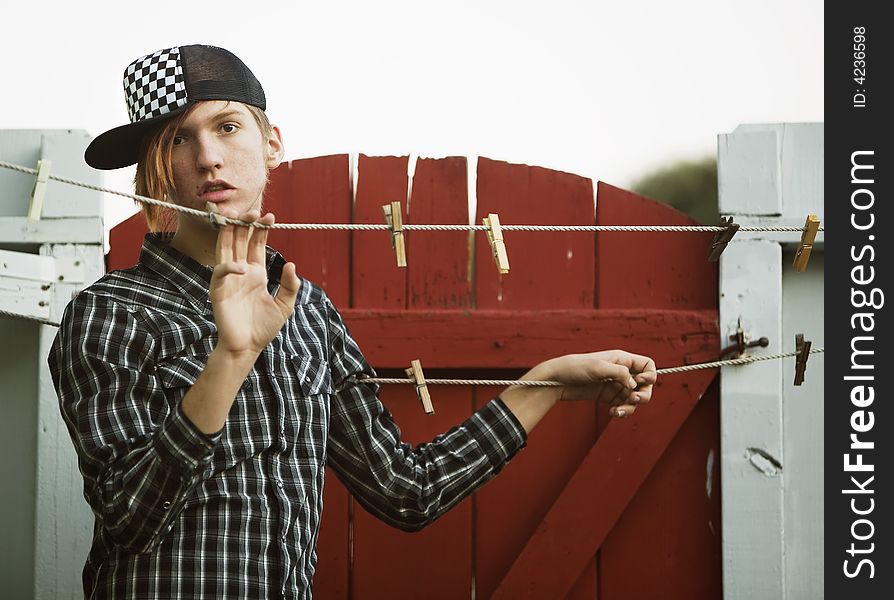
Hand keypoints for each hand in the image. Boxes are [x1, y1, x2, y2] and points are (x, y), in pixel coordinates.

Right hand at [210, 209, 300, 357]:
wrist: (248, 348)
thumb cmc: (264, 328)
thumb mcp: (284, 306)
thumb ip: (290, 285)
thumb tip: (291, 264)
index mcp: (257, 272)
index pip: (257, 243)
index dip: (262, 229)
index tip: (270, 216)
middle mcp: (242, 271)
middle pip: (239, 240)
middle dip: (245, 224)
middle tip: (253, 211)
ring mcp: (229, 279)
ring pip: (226, 248)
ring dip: (229, 232)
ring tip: (237, 217)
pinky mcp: (218, 290)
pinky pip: (221, 272)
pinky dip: (229, 267)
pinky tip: (242, 267)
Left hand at [525, 350, 656, 418]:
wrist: (556, 381)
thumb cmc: (575, 367)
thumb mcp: (598, 367)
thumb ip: (620, 373)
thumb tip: (635, 384)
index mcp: (622, 360)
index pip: (647, 365)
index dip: (649, 375)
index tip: (639, 383)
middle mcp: (621, 372)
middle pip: (645, 385)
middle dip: (643, 395)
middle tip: (633, 400)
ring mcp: (615, 385)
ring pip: (634, 398)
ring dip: (630, 407)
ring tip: (618, 411)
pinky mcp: (608, 397)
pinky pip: (623, 406)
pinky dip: (622, 411)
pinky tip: (612, 412)